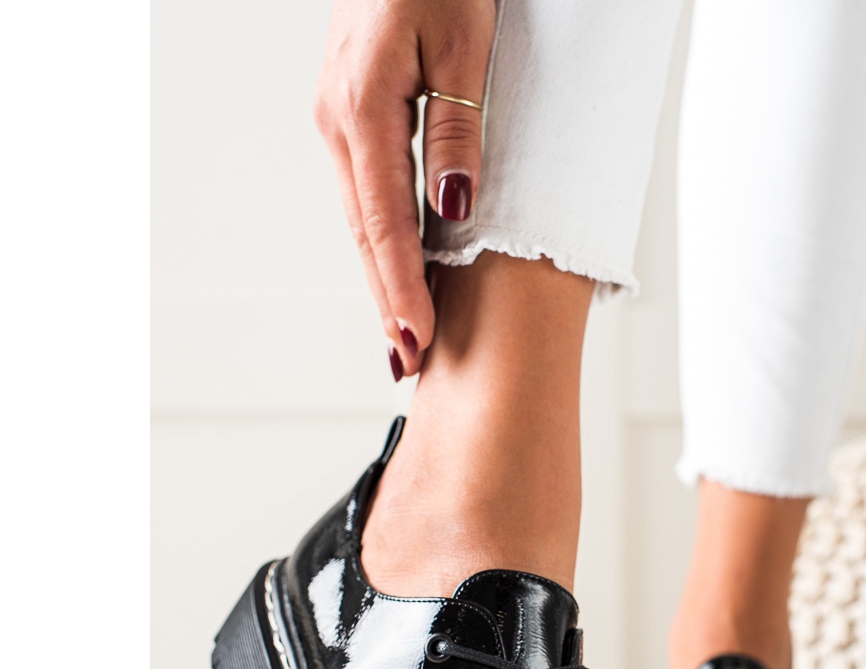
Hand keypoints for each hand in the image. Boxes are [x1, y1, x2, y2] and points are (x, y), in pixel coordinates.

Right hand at [314, 0, 494, 375]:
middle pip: (366, 232)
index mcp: (364, 107)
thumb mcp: (464, 45)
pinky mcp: (352, 112)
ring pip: (363, 217)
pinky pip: (368, 192)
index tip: (417, 340)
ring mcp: (339, 116)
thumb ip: (456, 130)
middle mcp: (339, 119)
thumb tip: (451, 208)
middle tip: (407, 363)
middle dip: (389, 301)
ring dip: (382, 278)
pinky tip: (396, 270)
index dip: (402, 289)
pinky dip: (382, 240)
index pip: (385, 224)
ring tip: (403, 335)